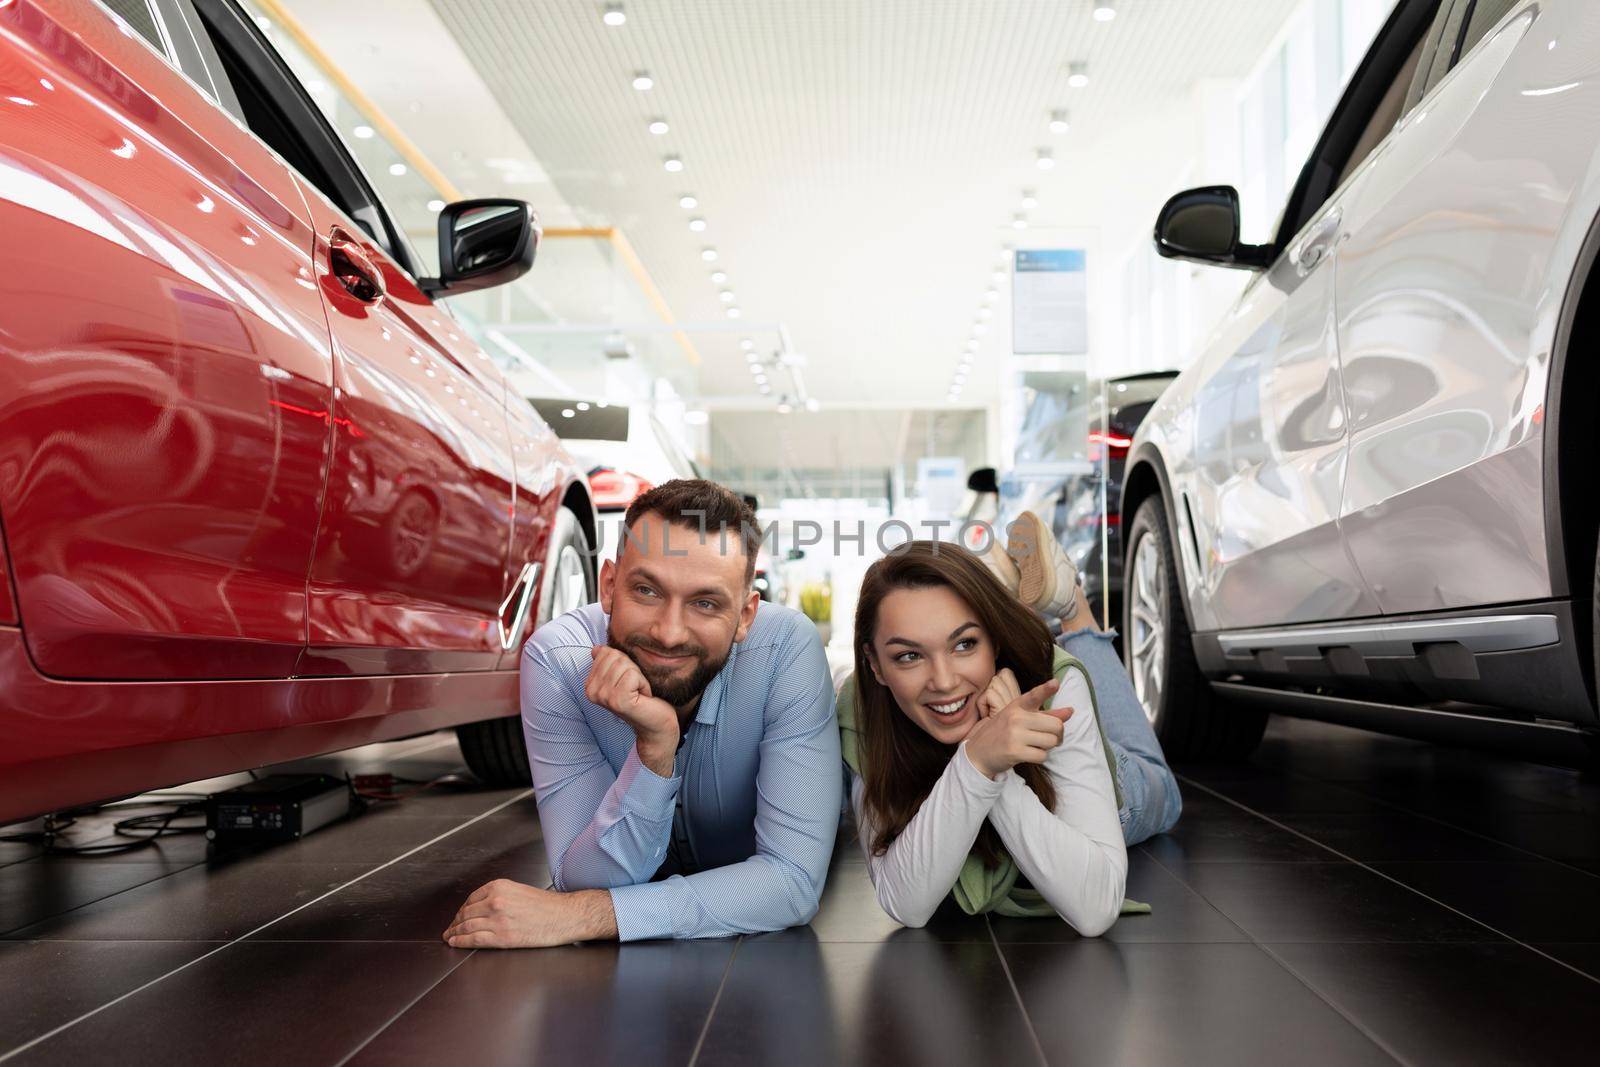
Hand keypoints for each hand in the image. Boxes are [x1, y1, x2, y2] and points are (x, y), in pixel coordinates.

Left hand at [443, 880, 616, 948]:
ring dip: (455, 933)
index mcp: (499, 886)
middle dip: (456, 923)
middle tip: (450, 929)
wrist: (564, 916)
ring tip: (450, 937)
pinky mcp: (502, 936)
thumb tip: (482, 907)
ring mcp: (497, 919)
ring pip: (466, 926)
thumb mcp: (519, 890)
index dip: (461, 910)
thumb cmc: (547, 905)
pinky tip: (455, 943)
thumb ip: (499, 895)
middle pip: (466, 913)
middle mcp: (495, 901)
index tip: (458, 917)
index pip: (471, 899)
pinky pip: (474, 939)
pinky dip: (461, 941)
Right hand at [587, 647, 679, 763]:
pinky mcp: (618, 701)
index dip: (625, 664)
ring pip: (625, 664)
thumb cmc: (642, 698)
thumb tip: (597, 649)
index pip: (606, 653)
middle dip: (632, 669)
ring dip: (639, 677)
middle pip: (615, 657)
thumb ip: (609, 662)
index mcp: (590, 685)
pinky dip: (644, 683)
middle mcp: (592, 691)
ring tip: (638, 693)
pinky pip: (632, 675)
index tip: (628, 682)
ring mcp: (604, 697)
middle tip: (635, 688)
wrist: (656, 724)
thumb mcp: (622, 676)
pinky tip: (643, 696)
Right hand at [964, 677, 1067, 779]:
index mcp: (1016, 706)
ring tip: (1034, 746)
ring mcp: (1014, 734)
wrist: (977, 753)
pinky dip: (1039, 757)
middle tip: (1049, 738)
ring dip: (1047, 747)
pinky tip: (1028, 755)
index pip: (1033, 696)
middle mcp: (1016, 717)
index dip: (1046, 689)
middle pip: (1056, 725)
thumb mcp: (1019, 719)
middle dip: (1057, 735)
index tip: (1056, 683)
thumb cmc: (1002, 734)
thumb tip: (1070, 711)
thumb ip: (1045, 715)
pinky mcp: (1014, 751)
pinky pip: (1042, 755)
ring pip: (1051, 741)